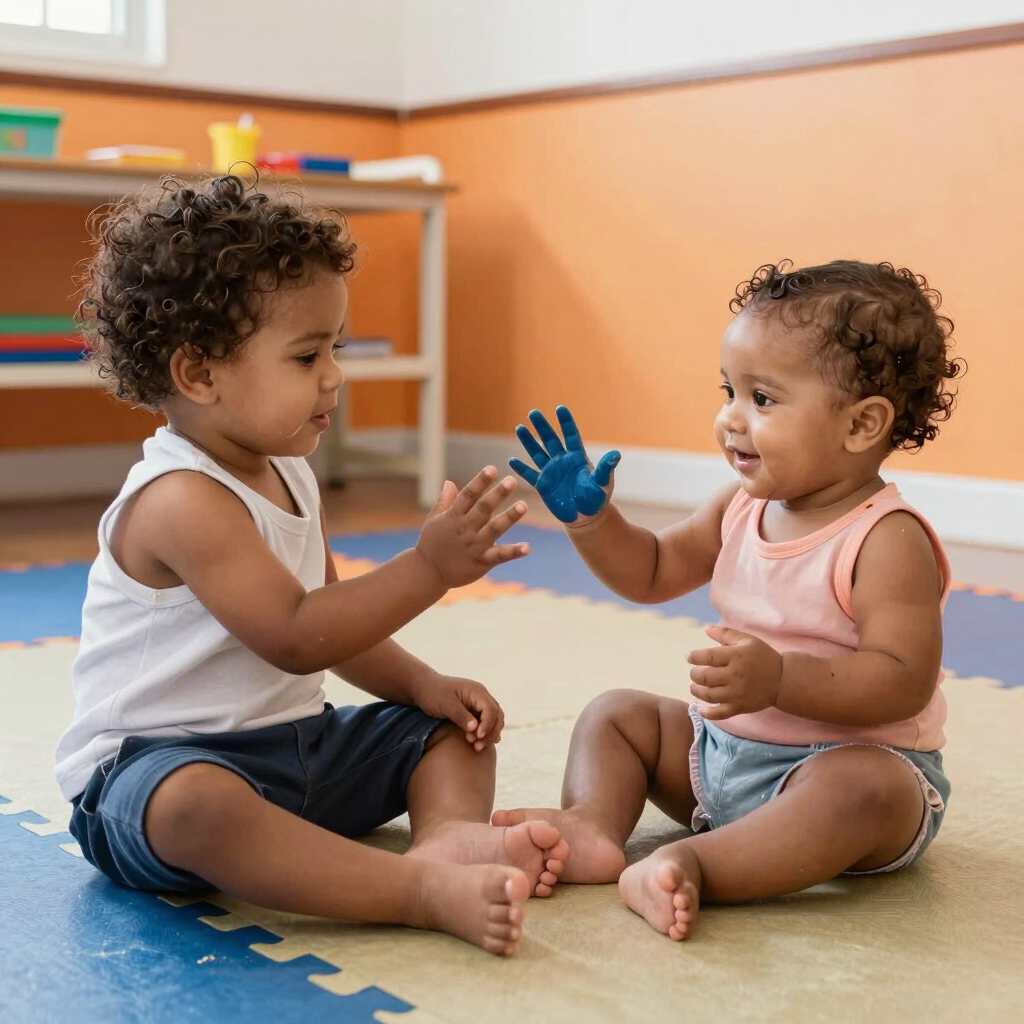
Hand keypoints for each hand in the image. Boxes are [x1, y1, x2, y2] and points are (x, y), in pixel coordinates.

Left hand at [414, 674, 504, 750]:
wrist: (423, 688)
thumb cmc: (433, 693)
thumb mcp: (445, 704)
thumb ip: (460, 715)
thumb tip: (475, 728)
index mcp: (476, 691)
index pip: (490, 709)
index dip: (488, 724)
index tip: (478, 737)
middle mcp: (481, 696)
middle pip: (497, 715)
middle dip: (491, 732)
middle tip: (478, 746)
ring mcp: (478, 704)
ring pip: (494, 720)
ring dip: (489, 734)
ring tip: (477, 747)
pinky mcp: (474, 712)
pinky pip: (486, 723)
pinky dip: (485, 733)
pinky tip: (481, 743)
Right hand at [415, 467, 529, 588]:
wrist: (427, 573)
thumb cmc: (431, 544)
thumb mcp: (434, 520)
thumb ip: (445, 501)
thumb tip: (449, 482)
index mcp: (453, 517)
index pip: (468, 495)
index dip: (480, 481)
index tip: (492, 468)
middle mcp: (465, 529)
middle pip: (483, 509)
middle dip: (497, 494)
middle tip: (511, 480)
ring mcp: (474, 546)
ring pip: (494, 529)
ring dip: (509, 517)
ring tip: (523, 505)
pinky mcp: (481, 562)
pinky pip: (499, 556)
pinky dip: (513, 552)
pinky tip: (527, 547)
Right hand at [510, 406, 620, 524]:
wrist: (587, 517)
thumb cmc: (597, 499)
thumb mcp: (603, 483)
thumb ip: (605, 468)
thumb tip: (616, 454)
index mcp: (578, 458)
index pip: (570, 436)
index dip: (566, 423)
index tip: (560, 408)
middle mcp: (563, 462)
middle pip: (550, 440)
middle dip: (542, 426)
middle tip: (533, 412)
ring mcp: (552, 473)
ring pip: (537, 453)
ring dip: (528, 441)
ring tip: (520, 428)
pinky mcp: (543, 486)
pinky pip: (530, 475)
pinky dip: (521, 469)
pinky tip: (512, 460)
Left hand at [687, 625, 782, 720]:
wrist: (783, 680)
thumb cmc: (762, 656)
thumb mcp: (747, 640)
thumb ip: (725, 633)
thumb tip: (705, 628)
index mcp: (736, 656)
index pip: (707, 656)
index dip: (694, 656)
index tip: (689, 657)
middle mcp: (735, 675)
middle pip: (704, 677)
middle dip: (694, 674)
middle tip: (694, 673)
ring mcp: (737, 693)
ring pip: (709, 695)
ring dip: (697, 691)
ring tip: (695, 687)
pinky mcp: (740, 707)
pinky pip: (720, 713)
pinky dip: (708, 714)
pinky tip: (700, 709)